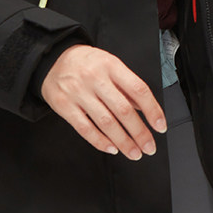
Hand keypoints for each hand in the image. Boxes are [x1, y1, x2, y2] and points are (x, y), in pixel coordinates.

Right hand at [40, 44, 166, 159]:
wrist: (52, 60)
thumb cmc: (86, 63)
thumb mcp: (109, 64)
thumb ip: (126, 85)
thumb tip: (145, 109)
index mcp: (111, 65)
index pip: (138, 89)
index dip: (152, 110)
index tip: (160, 126)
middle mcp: (95, 78)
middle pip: (123, 110)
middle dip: (140, 132)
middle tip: (149, 146)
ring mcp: (78, 92)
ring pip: (106, 122)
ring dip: (123, 141)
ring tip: (134, 152)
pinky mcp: (64, 106)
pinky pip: (85, 129)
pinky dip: (100, 141)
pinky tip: (112, 148)